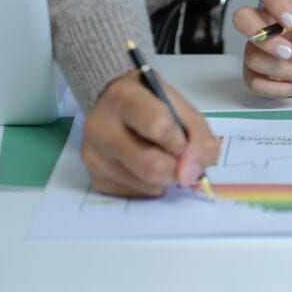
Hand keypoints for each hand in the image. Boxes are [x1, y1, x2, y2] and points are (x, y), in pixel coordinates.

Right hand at [81, 71, 218, 196]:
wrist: (117, 105)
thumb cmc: (154, 105)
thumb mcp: (184, 109)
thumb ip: (199, 139)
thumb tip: (189, 176)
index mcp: (124, 98)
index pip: (159, 127)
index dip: (179, 141)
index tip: (181, 140)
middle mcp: (101, 126)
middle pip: (152, 165)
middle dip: (176, 166)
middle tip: (176, 154)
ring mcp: (92, 155)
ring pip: (146, 184)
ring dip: (164, 177)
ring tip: (157, 155)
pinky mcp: (94, 178)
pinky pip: (135, 193)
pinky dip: (148, 185)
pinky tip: (142, 166)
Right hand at [233, 0, 291, 97]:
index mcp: (286, 5)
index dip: (274, 3)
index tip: (291, 22)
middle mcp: (266, 23)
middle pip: (242, 19)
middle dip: (264, 39)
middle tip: (289, 52)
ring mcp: (257, 48)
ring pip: (253, 57)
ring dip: (283, 70)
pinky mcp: (256, 72)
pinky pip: (254, 82)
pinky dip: (278, 88)